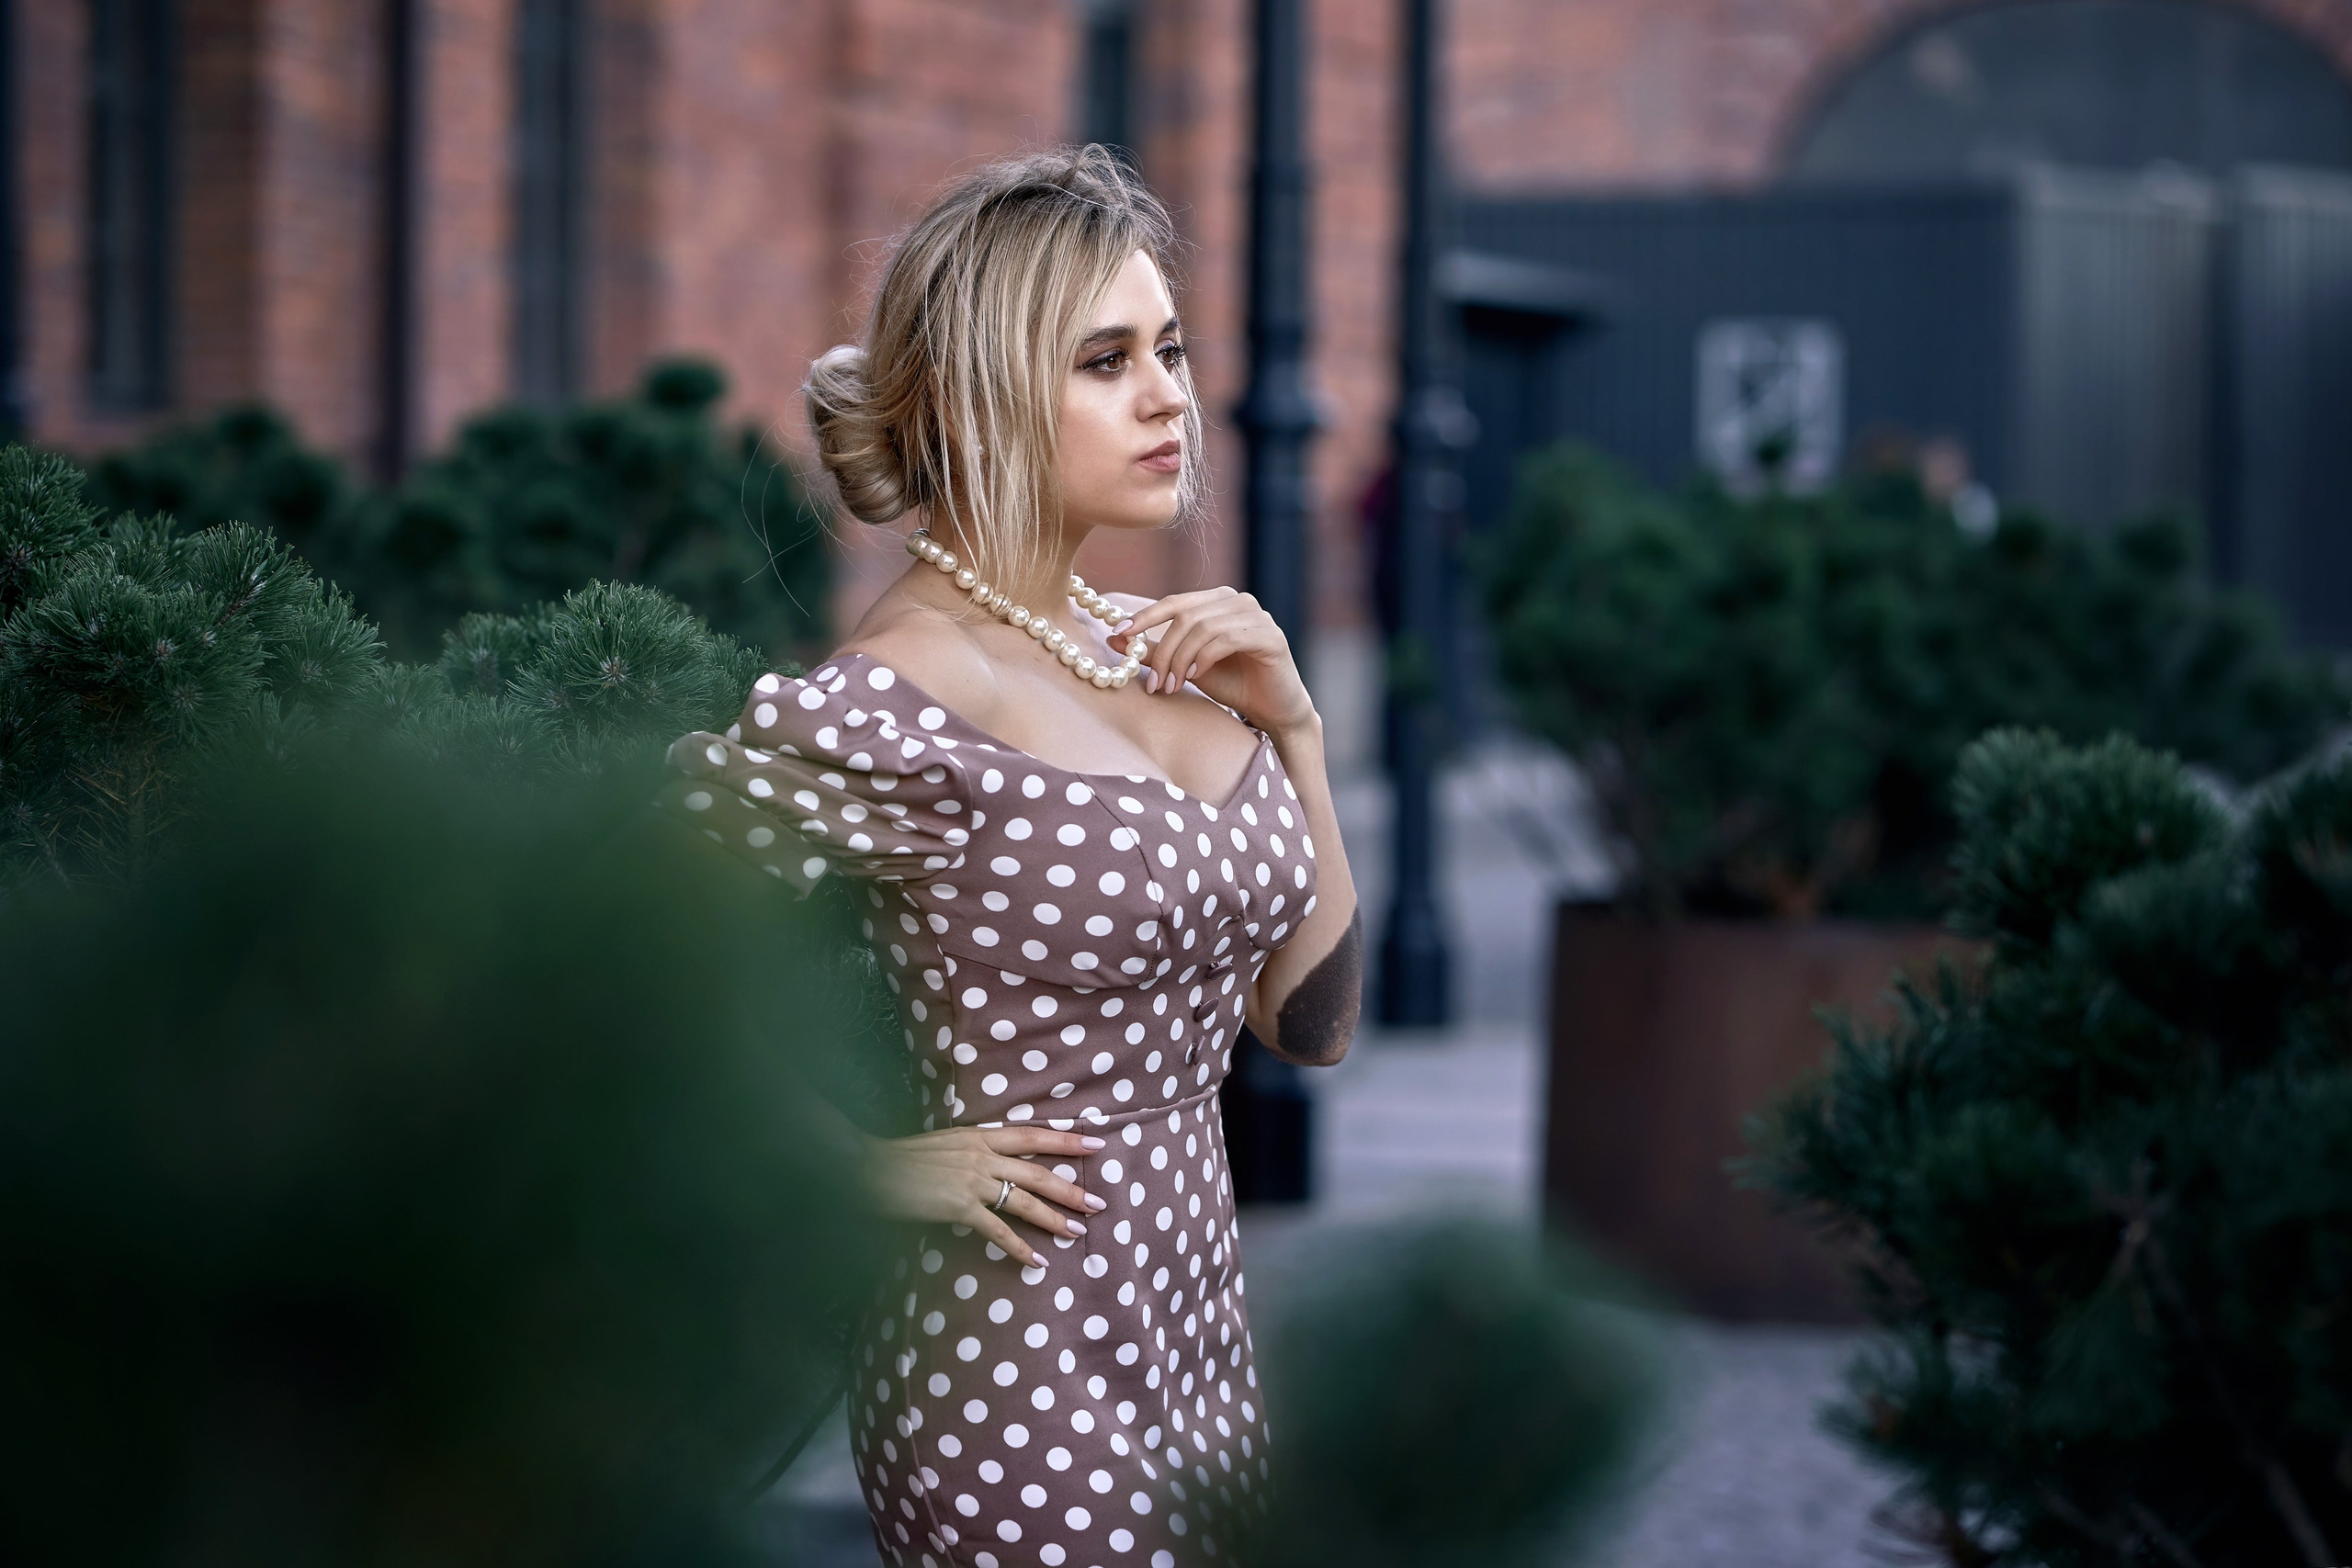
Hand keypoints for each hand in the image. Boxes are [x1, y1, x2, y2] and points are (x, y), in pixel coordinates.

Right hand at [862, 1125, 1108, 1266]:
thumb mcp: (943, 1144)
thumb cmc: (899, 1158)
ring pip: (1025, 1200)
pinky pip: (997, 1231)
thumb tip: (994, 1166)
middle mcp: (981, 1154)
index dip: (1066, 1138)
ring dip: (1054, 1218)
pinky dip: (1018, 1248)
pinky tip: (1035, 1262)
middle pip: (1038, 1171)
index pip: (1032, 1134)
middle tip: (1100, 1202)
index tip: (1096, 1140)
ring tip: (1078, 1232)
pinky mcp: (958, 1205)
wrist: (865, 1167)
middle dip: (1071, 1187)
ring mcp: (971, 1180)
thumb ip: (971, 1153)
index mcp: (978, 1135)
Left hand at [1119, 587, 1315, 734]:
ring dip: (1181, 659)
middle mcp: (1238, 601)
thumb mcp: (1187, 667)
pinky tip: (1196, 676)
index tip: (1119, 635)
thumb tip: (1115, 638)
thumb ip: (1157, 651)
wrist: (1273, 711)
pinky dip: (1204, 658)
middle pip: (1186, 615)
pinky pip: (1226, 638)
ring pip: (1203, 627)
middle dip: (1164, 651)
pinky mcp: (1270, 635)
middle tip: (1155, 683)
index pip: (1175, 602)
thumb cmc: (1233, 685)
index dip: (1145, 616)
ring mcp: (1257, 615)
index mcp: (1218, 601)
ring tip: (1174, 686)